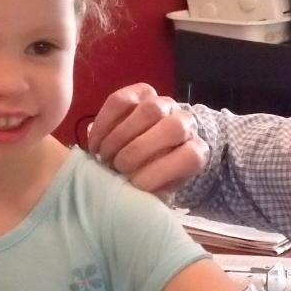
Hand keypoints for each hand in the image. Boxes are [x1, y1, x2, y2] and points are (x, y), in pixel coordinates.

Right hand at [87, 83, 207, 196]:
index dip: (161, 172)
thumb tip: (134, 198)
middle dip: (139, 151)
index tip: (135, 185)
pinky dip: (104, 123)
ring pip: (149, 109)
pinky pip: (122, 100)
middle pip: (173, 128)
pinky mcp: (140, 92)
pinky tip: (95, 143)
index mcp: (196, 151)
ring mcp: (164, 104)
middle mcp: (186, 123)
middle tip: (116, 168)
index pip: (189, 156)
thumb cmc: (147, 179)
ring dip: (121, 136)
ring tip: (104, 156)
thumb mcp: (154, 194)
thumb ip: (151, 195)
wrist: (140, 156)